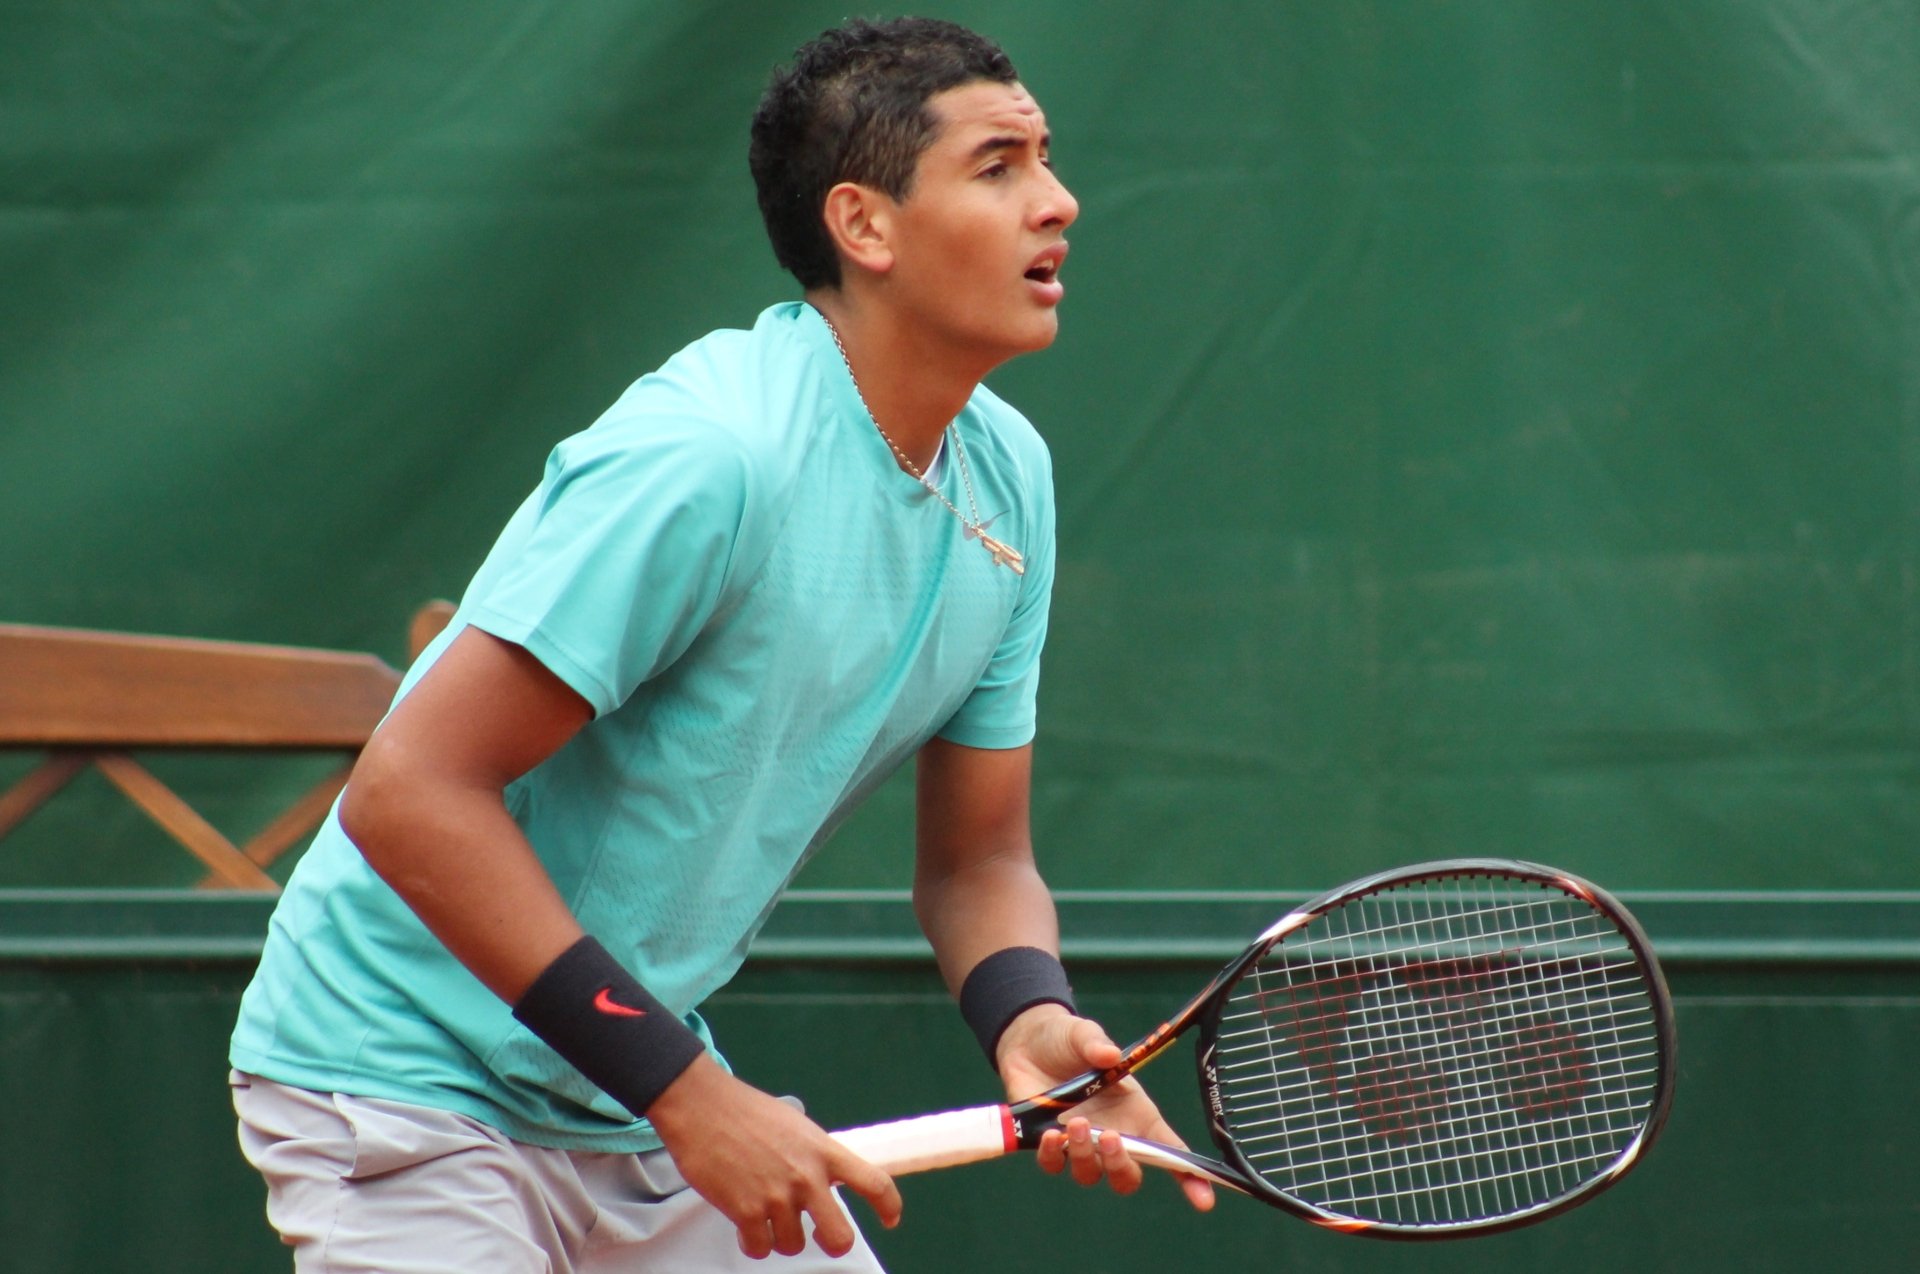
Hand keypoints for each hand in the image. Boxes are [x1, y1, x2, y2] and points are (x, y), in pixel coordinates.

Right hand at [648, 1055, 903, 1258]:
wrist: (702, 1106)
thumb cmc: (745, 1111)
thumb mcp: (796, 1127)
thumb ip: (815, 1155)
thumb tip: (825, 1179)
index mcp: (824, 1151)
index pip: (875, 1182)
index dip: (889, 1206)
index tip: (891, 1219)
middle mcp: (807, 1177)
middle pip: (840, 1237)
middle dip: (832, 1243)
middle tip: (818, 1235)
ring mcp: (777, 1197)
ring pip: (792, 1246)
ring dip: (780, 1237)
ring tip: (766, 1215)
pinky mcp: (746, 1212)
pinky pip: (759, 1248)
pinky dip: (752, 1242)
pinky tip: (746, 1225)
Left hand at [995, 1006, 1215, 1211]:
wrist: (1029, 1040)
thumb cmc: (1068, 1040)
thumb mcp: (1084, 1034)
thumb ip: (1096, 1043)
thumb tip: (1109, 1055)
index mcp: (1136, 1114)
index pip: (1169, 1152)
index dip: (1190, 1177)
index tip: (1205, 1200)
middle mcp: (1112, 1135)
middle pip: (1128, 1175)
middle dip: (1122, 1166)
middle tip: (1113, 1137)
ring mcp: (1080, 1143)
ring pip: (1091, 1174)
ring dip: (1086, 1155)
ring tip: (1077, 1124)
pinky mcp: (1048, 1144)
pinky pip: (1053, 1165)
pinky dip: (1053, 1156)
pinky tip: (1051, 1135)